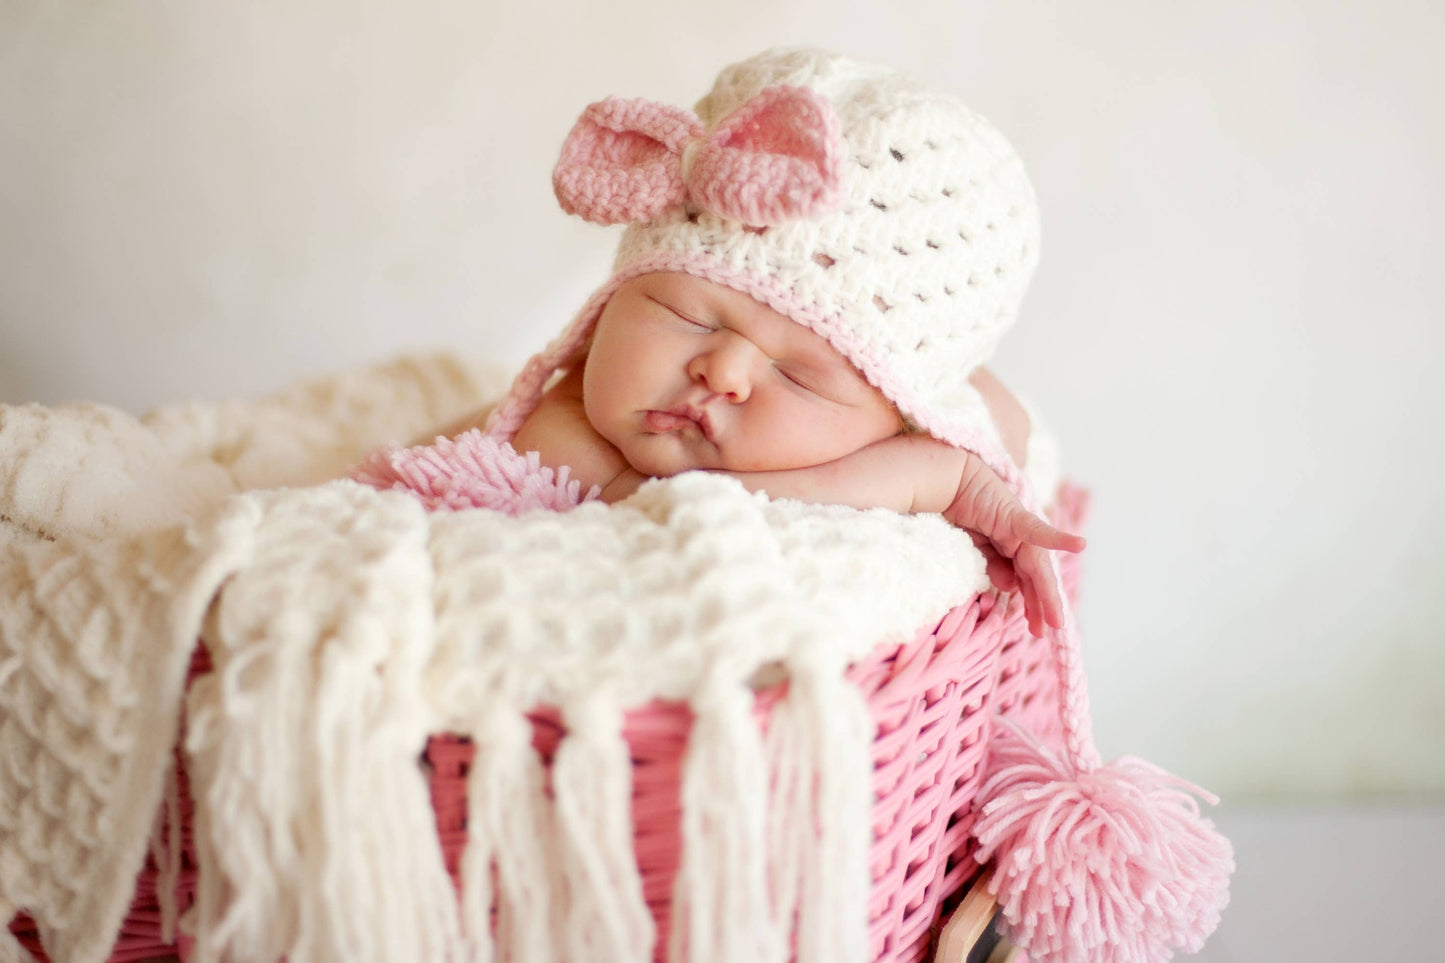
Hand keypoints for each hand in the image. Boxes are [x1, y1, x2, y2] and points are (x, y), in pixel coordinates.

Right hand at [946, 456, 1085, 635]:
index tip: (1036, 629)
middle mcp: (1017, 538)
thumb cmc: (955, 511)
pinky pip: (1038, 530)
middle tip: (1047, 631)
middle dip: (1041, 604)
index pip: (1023, 578)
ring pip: (1036, 564)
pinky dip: (1058, 538)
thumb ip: (992, 567)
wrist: (945, 481)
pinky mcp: (1015, 516)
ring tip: (1054, 616)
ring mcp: (1019, 527)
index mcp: (1007, 546)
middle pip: (1034, 575)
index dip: (1031, 602)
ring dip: (1046, 591)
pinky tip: (1079, 545)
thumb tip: (1010, 588)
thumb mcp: (973, 550)